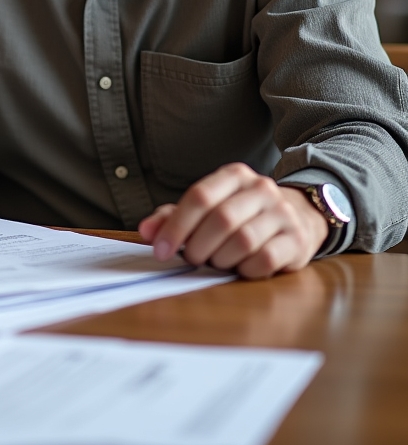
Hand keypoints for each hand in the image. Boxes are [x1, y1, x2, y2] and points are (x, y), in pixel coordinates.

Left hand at [138, 163, 328, 278]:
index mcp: (234, 175)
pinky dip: (245, 269)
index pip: (199, 197)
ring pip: (243, 240)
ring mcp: (283, 213)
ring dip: (221, 258)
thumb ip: (173, 216)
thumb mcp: (208, 207)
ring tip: (216, 261)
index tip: (160, 250)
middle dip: (198, 245)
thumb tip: (146, 231)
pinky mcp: (297, 240)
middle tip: (191, 258)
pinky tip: (240, 267)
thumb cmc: (241, 214)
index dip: (176, 226)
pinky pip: (265, 259)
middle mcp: (261, 189)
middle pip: (220, 219)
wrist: (299, 215)